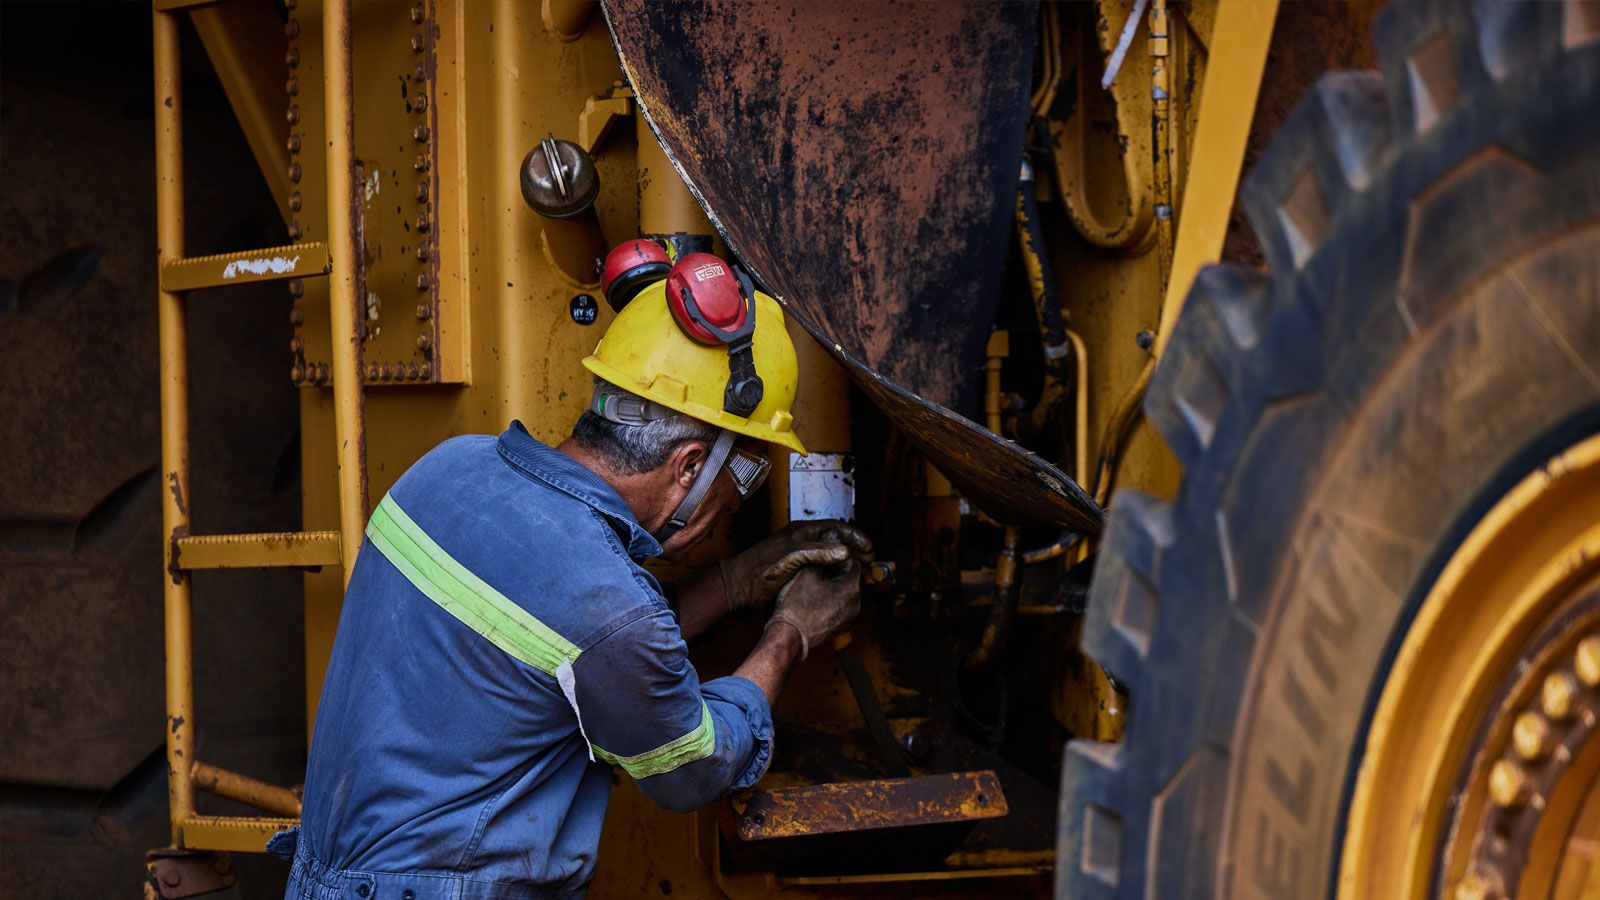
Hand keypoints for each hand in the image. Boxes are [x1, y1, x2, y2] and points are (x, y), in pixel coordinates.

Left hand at [720, 520, 871, 612]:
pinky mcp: (798, 571)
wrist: (740, 586)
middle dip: (855, 549)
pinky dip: (836, 573)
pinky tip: (843, 583)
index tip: (869, 548)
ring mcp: (801, 556)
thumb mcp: (792, 556)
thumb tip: (845, 551)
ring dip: (847, 562)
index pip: (836, 528)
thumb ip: (818, 552)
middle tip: (870, 562)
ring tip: (861, 573)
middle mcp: (804, 541)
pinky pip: (824, 568)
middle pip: (836, 541)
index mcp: (803, 531)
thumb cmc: (760, 567)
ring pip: (831, 556)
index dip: (855, 536)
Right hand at [764, 559, 861, 658]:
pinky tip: (819, 600)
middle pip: (853, 579)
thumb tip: (830, 555)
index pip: (855, 564)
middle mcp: (856, 604)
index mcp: (851, 587)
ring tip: (820, 584)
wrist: (791, 636)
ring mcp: (851, 617)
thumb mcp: (807, 573)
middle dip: (840, 572)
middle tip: (823, 568)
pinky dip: (835, 600)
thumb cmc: (798, 605)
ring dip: (838, 587)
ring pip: (848, 594)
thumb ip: (823, 559)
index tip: (830, 555)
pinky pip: (843, 607)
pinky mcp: (843, 627)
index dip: (842, 557)